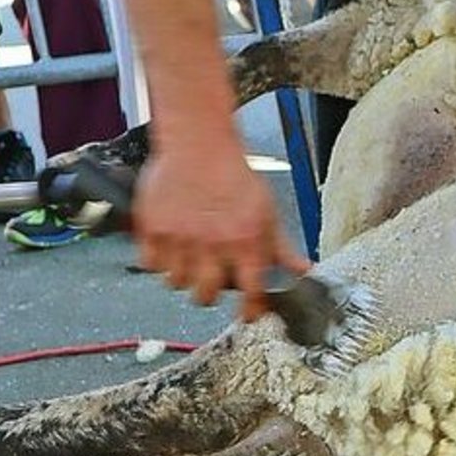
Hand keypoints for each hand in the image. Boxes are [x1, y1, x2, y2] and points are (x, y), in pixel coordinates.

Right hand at [132, 137, 308, 312]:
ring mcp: (180, 238)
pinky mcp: (153, 229)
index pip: (251, 294)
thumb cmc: (233, 175)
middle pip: (206, 297)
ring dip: (185, 273)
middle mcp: (212, 244)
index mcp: (245, 241)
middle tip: (214, 274)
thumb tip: (304, 272)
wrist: (199, 142)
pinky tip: (172, 242)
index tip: (248, 313)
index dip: (250, 310)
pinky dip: (159, 259)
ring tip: (191, 252)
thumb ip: (282, 249)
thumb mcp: (266, 212)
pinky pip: (151, 265)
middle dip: (211, 290)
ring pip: (177, 283)